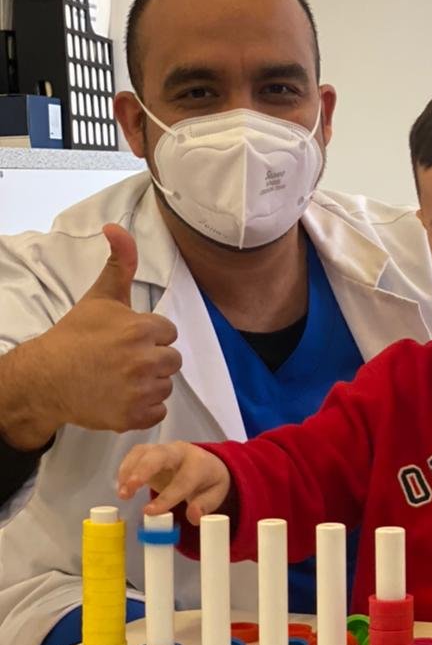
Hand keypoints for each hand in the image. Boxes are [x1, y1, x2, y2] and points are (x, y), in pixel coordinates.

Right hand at [34, 225, 180, 436]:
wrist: (46, 378)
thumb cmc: (75, 336)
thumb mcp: (100, 296)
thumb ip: (120, 262)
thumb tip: (116, 227)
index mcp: (141, 330)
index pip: (168, 333)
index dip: (149, 335)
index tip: (128, 339)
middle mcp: (145, 361)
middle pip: (172, 360)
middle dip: (152, 359)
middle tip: (123, 359)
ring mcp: (140, 391)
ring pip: (166, 386)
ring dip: (149, 383)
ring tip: (121, 377)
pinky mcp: (134, 417)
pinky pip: (159, 412)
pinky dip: (144, 408)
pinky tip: (123, 396)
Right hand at [117, 440, 229, 524]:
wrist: (205, 464)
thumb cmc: (208, 482)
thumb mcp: (216, 495)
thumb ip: (205, 506)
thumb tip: (193, 517)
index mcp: (199, 463)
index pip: (182, 480)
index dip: (166, 497)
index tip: (149, 512)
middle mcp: (180, 451)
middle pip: (159, 455)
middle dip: (142, 471)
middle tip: (128, 490)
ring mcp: (163, 449)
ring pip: (143, 451)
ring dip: (129, 470)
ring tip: (122, 494)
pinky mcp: (150, 451)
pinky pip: (135, 454)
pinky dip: (125, 468)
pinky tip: (122, 487)